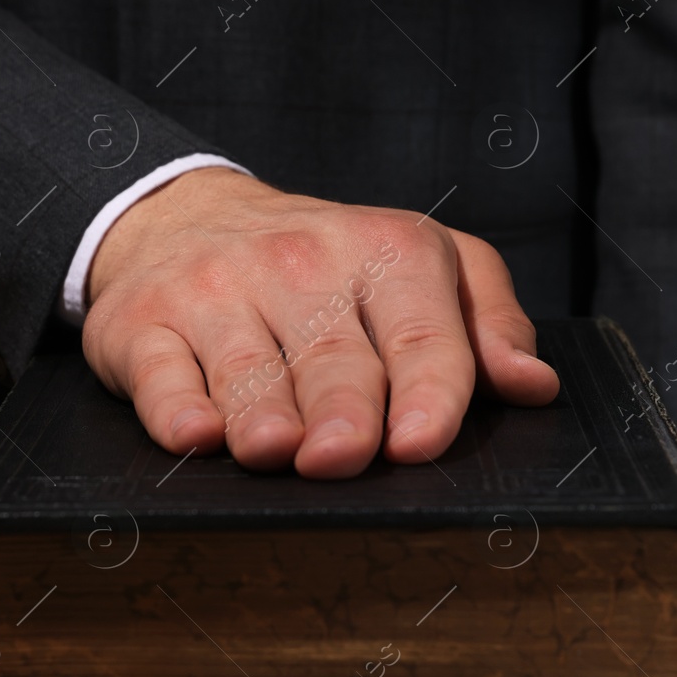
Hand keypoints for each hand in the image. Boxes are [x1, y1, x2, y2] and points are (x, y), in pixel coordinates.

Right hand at [81, 167, 559, 477]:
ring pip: (246, 369)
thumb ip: (487, 323)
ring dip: (259, 414)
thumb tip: (533, 386)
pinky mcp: (143, 321)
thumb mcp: (426, 264)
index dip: (425, 391)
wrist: (187, 217)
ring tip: (273, 452)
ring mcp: (217, 290)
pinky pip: (161, 372)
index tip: (420, 444)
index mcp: (386, 250)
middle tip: (344, 459)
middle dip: (341, 411)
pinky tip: (193, 435)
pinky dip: (175, 407)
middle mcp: (299, 262)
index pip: (421, 331)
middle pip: (332, 358)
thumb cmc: (329, 266)